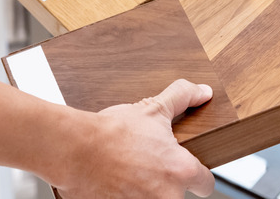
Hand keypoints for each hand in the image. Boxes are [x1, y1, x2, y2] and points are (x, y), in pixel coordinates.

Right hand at [56, 80, 214, 198]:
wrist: (74, 149)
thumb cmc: (112, 133)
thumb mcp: (153, 108)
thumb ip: (183, 98)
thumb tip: (202, 92)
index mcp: (180, 171)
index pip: (206, 184)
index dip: (197, 175)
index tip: (187, 171)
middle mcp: (167, 196)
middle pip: (178, 194)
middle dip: (165, 182)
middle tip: (147, 165)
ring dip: (145, 190)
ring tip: (128, 172)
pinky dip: (125, 196)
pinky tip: (116, 183)